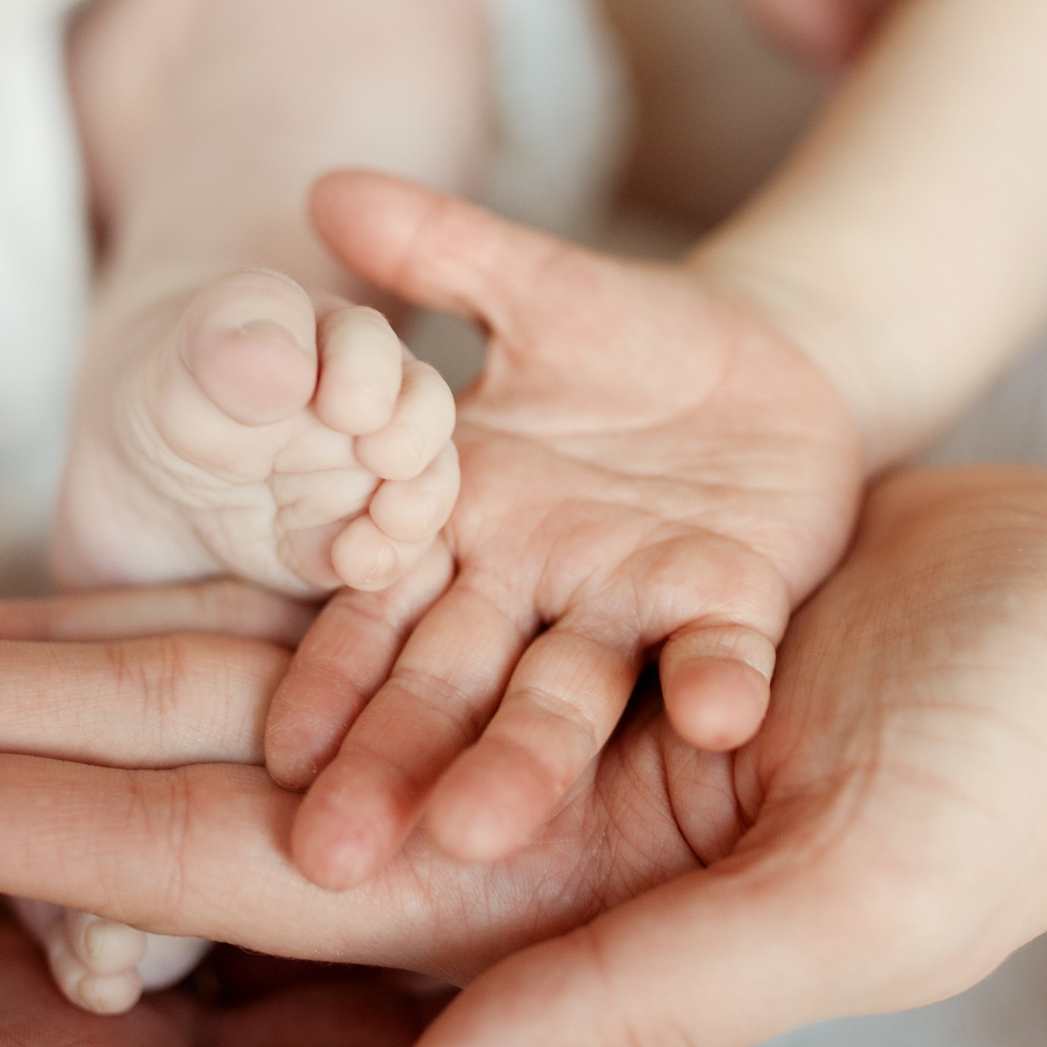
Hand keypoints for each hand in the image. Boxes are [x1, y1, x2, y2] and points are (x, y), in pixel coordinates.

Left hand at [0, 468, 1046, 1046]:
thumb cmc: (1032, 774)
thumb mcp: (846, 900)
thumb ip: (624, 1002)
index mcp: (517, 893)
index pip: (209, 865)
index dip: (12, 827)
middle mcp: (476, 788)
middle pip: (176, 747)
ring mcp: (507, 666)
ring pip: (239, 634)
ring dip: (57, 625)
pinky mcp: (559, 553)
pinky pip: (371, 506)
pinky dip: (241, 475)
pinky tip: (93, 478)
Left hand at [50, 271, 458, 598]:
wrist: (151, 479)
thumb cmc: (174, 397)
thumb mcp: (178, 368)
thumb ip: (224, 352)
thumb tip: (288, 367)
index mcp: (329, 334)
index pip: (362, 339)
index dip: (364, 371)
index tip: (343, 407)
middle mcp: (371, 400)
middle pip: (422, 410)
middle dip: (416, 434)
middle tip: (388, 458)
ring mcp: (373, 471)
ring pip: (426, 482)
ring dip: (419, 505)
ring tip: (387, 523)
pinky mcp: (364, 537)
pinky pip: (397, 549)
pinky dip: (390, 558)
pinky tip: (353, 565)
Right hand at [267, 172, 862, 887]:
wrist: (773, 367)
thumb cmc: (629, 339)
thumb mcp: (535, 284)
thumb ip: (440, 247)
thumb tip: (324, 187)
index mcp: (456, 525)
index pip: (370, 612)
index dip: (326, 678)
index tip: (272, 752)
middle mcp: (528, 589)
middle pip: (449, 686)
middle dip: (396, 766)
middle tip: (338, 858)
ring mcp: (628, 605)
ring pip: (566, 697)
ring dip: (527, 762)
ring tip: (483, 832)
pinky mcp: (732, 600)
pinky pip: (720, 650)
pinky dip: (716, 679)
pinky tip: (721, 717)